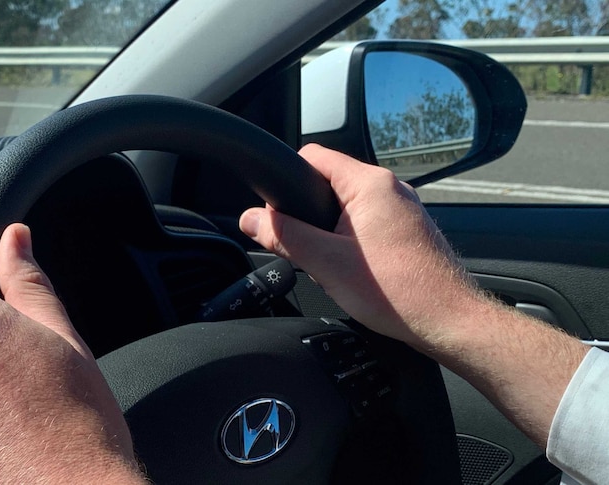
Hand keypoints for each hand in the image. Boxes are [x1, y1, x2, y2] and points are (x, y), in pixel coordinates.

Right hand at [240, 144, 587, 447]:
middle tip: (308, 250)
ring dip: (330, 232)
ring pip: (347, 208)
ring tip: (335, 266)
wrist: (450, 323)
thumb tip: (250, 219)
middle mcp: (391, 188)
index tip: (277, 214)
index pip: (312, 157)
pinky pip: (366, 224)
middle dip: (308, 215)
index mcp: (370, 184)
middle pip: (327, 184)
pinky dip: (351, 243)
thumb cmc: (399, 293)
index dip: (286, 182)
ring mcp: (403, 209)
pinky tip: (355, 272)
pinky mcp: (408, 230)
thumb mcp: (325, 263)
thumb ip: (284, 236)